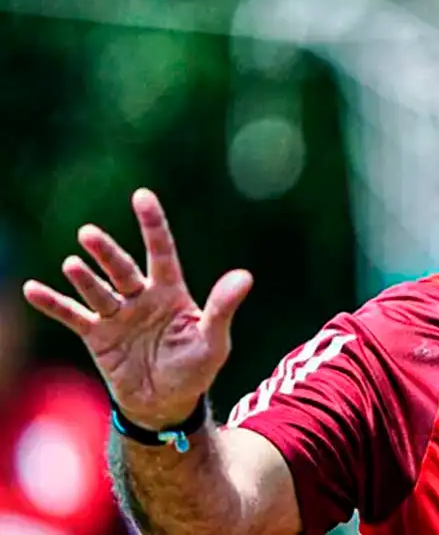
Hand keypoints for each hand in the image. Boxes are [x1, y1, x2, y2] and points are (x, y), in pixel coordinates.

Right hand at [22, 189, 252, 428]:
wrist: (167, 403)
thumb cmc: (195, 367)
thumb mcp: (213, 340)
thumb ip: (222, 308)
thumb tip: (245, 276)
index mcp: (172, 292)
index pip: (161, 251)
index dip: (152, 225)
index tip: (141, 196)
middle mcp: (142, 297)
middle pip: (123, 268)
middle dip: (107, 253)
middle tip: (89, 234)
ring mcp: (117, 315)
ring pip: (98, 290)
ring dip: (84, 277)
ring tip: (72, 264)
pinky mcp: (97, 336)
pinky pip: (72, 316)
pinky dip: (53, 304)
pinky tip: (34, 289)